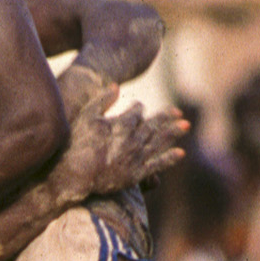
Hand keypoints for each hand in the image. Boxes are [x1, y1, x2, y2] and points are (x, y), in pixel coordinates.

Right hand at [47, 96, 187, 204]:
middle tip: (177, 112)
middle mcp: (134, 139)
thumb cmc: (76, 144)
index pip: (137, 112)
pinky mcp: (136, 174)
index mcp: (122, 124)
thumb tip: (116, 86)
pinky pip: (157, 165)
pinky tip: (180, 153)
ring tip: (186, 126)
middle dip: (166, 117)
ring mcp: (136, 157)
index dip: (138, 108)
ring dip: (173, 133)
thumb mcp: (86, 116)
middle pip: (154, 125)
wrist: (74, 175)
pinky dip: (169, 158)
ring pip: (160, 142)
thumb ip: (102, 100)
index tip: (138, 107)